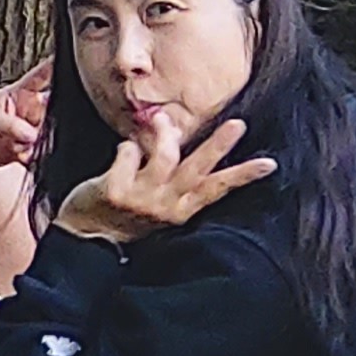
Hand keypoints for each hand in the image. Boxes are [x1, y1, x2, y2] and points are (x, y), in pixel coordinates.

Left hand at [0, 57, 50, 171]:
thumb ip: (8, 124)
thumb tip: (31, 135)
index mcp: (20, 93)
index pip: (42, 76)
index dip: (56, 68)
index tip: (71, 61)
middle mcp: (31, 111)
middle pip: (57, 106)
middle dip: (60, 113)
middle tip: (44, 123)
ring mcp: (33, 130)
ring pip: (52, 131)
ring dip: (45, 139)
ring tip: (24, 144)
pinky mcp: (30, 149)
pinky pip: (42, 153)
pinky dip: (38, 156)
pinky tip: (24, 156)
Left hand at [52, 111, 275, 244]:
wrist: (86, 235)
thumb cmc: (126, 211)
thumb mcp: (158, 200)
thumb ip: (172, 173)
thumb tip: (179, 130)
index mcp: (180, 210)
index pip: (217, 189)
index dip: (243, 175)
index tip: (269, 164)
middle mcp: (165, 206)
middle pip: (197, 170)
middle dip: (219, 146)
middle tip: (237, 124)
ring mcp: (142, 200)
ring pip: (164, 157)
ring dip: (165, 133)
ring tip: (161, 119)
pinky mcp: (116, 191)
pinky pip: (128, 152)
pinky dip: (127, 146)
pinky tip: (123, 150)